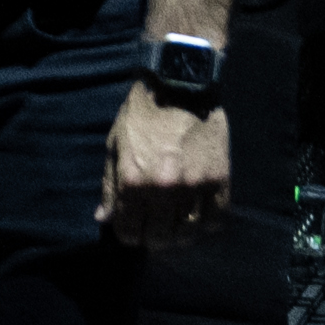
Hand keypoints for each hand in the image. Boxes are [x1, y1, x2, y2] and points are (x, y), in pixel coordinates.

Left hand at [100, 86, 234, 247]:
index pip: (130, 234)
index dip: (130, 234)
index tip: (134, 227)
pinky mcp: (220, 180)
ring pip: (189, 234)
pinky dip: (207, 223)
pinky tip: (199, 214)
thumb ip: (110, 186)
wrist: (180, 84)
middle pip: (160, 239)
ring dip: (181, 234)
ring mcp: (195, 187)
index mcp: (133, 182)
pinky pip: (216, 220)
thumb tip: (104, 219)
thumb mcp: (115, 146)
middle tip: (156, 226)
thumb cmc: (141, 115)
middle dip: (154, 237)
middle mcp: (164, 190)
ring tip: (177, 222)